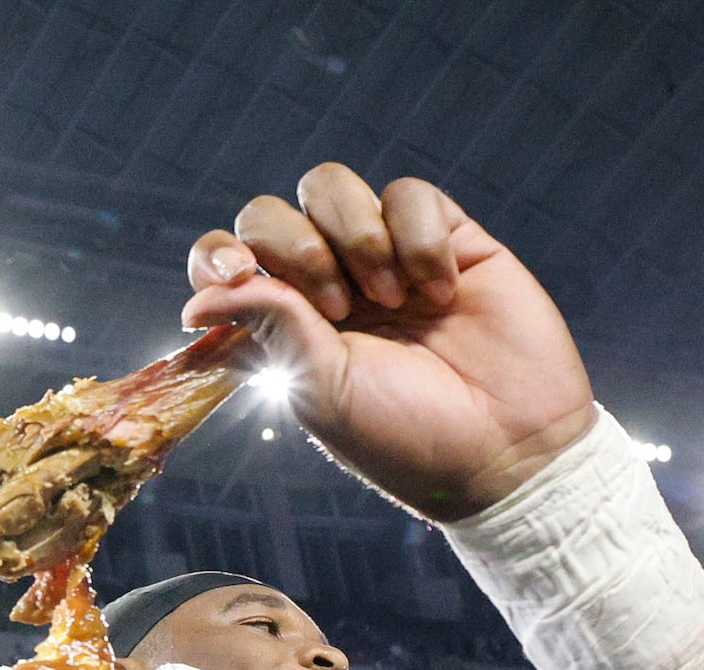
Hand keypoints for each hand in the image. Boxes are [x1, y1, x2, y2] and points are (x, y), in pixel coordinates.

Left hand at [182, 163, 595, 520]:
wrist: (507, 448)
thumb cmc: (409, 437)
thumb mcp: (325, 390)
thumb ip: (270, 326)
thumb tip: (197, 301)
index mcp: (287, 326)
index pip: (228, 262)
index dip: (218, 255)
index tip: (234, 273)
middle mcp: (329, 285)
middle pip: (271, 214)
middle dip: (296, 248)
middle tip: (338, 307)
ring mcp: (385, 257)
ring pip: (331, 187)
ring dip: (355, 237)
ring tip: (392, 299)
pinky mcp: (447, 237)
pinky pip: (409, 194)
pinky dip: (418, 237)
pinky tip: (441, 291)